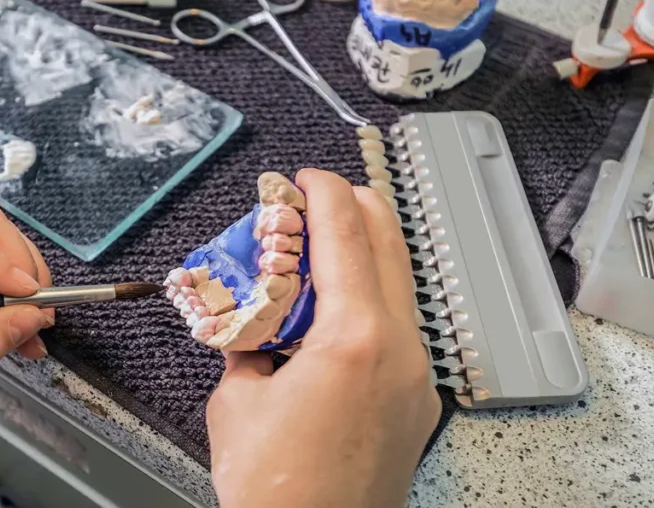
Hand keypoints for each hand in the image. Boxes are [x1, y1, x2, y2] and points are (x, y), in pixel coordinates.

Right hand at [206, 169, 440, 507]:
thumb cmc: (276, 487)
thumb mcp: (237, 400)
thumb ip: (249, 346)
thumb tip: (256, 326)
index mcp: (354, 339)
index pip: (345, 236)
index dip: (324, 193)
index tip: (308, 176)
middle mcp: (399, 350)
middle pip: (389, 247)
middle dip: (355, 208)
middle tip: (319, 198)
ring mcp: (415, 377)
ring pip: (399, 287)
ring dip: (364, 256)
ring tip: (322, 253)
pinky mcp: (416, 403)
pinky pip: (398, 329)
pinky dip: (370, 302)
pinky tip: (335, 313)